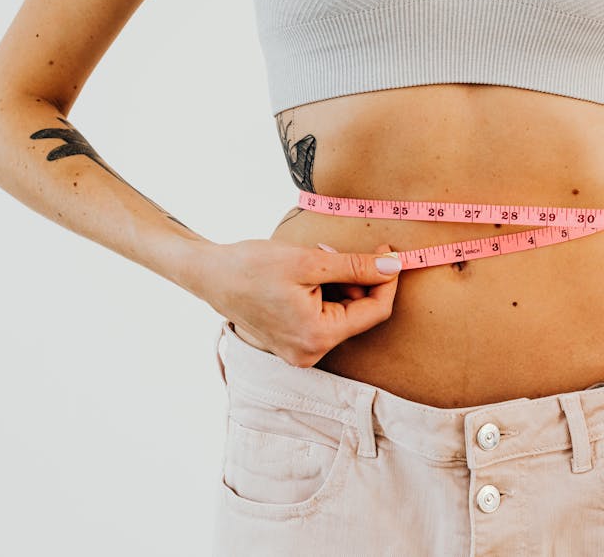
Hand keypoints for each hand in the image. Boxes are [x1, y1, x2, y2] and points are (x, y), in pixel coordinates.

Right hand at [191, 239, 401, 366]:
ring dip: (339, 282)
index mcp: (317, 338)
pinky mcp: (292, 341)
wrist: (208, 274)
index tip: (389, 251)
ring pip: (343, 312)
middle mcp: (311, 353)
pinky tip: (307, 273)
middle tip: (335, 250)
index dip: (387, 279)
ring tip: (315, 259)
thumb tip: (394, 266)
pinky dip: (325, 291)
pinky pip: (325, 315)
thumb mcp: (310, 261)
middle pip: (359, 313)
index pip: (375, 312)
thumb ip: (357, 266)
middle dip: (357, 278)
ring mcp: (300, 351)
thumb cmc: (252, 266)